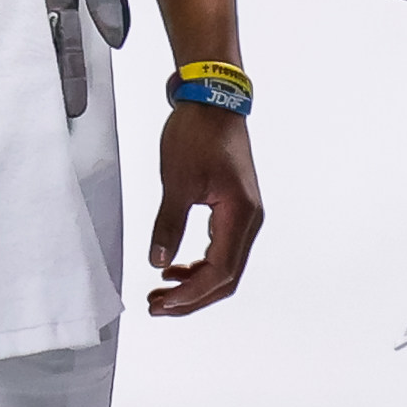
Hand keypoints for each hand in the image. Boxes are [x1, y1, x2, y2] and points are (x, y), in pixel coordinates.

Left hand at [144, 101, 261, 318]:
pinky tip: (173, 267)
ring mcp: (243, 215)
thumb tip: (157, 261)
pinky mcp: (234, 209)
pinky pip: (220, 249)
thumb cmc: (199, 133)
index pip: (220, 272)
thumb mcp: (177, 181)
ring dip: (194, 284)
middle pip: (226, 278)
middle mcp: (248, 220)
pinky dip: (198, 265)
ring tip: (161, 291)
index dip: (190, 294)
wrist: (212, 102)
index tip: (162, 301)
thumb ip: (168, 225)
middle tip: (157, 305)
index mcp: (240, 215)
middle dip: (192, 297)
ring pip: (224, 266)